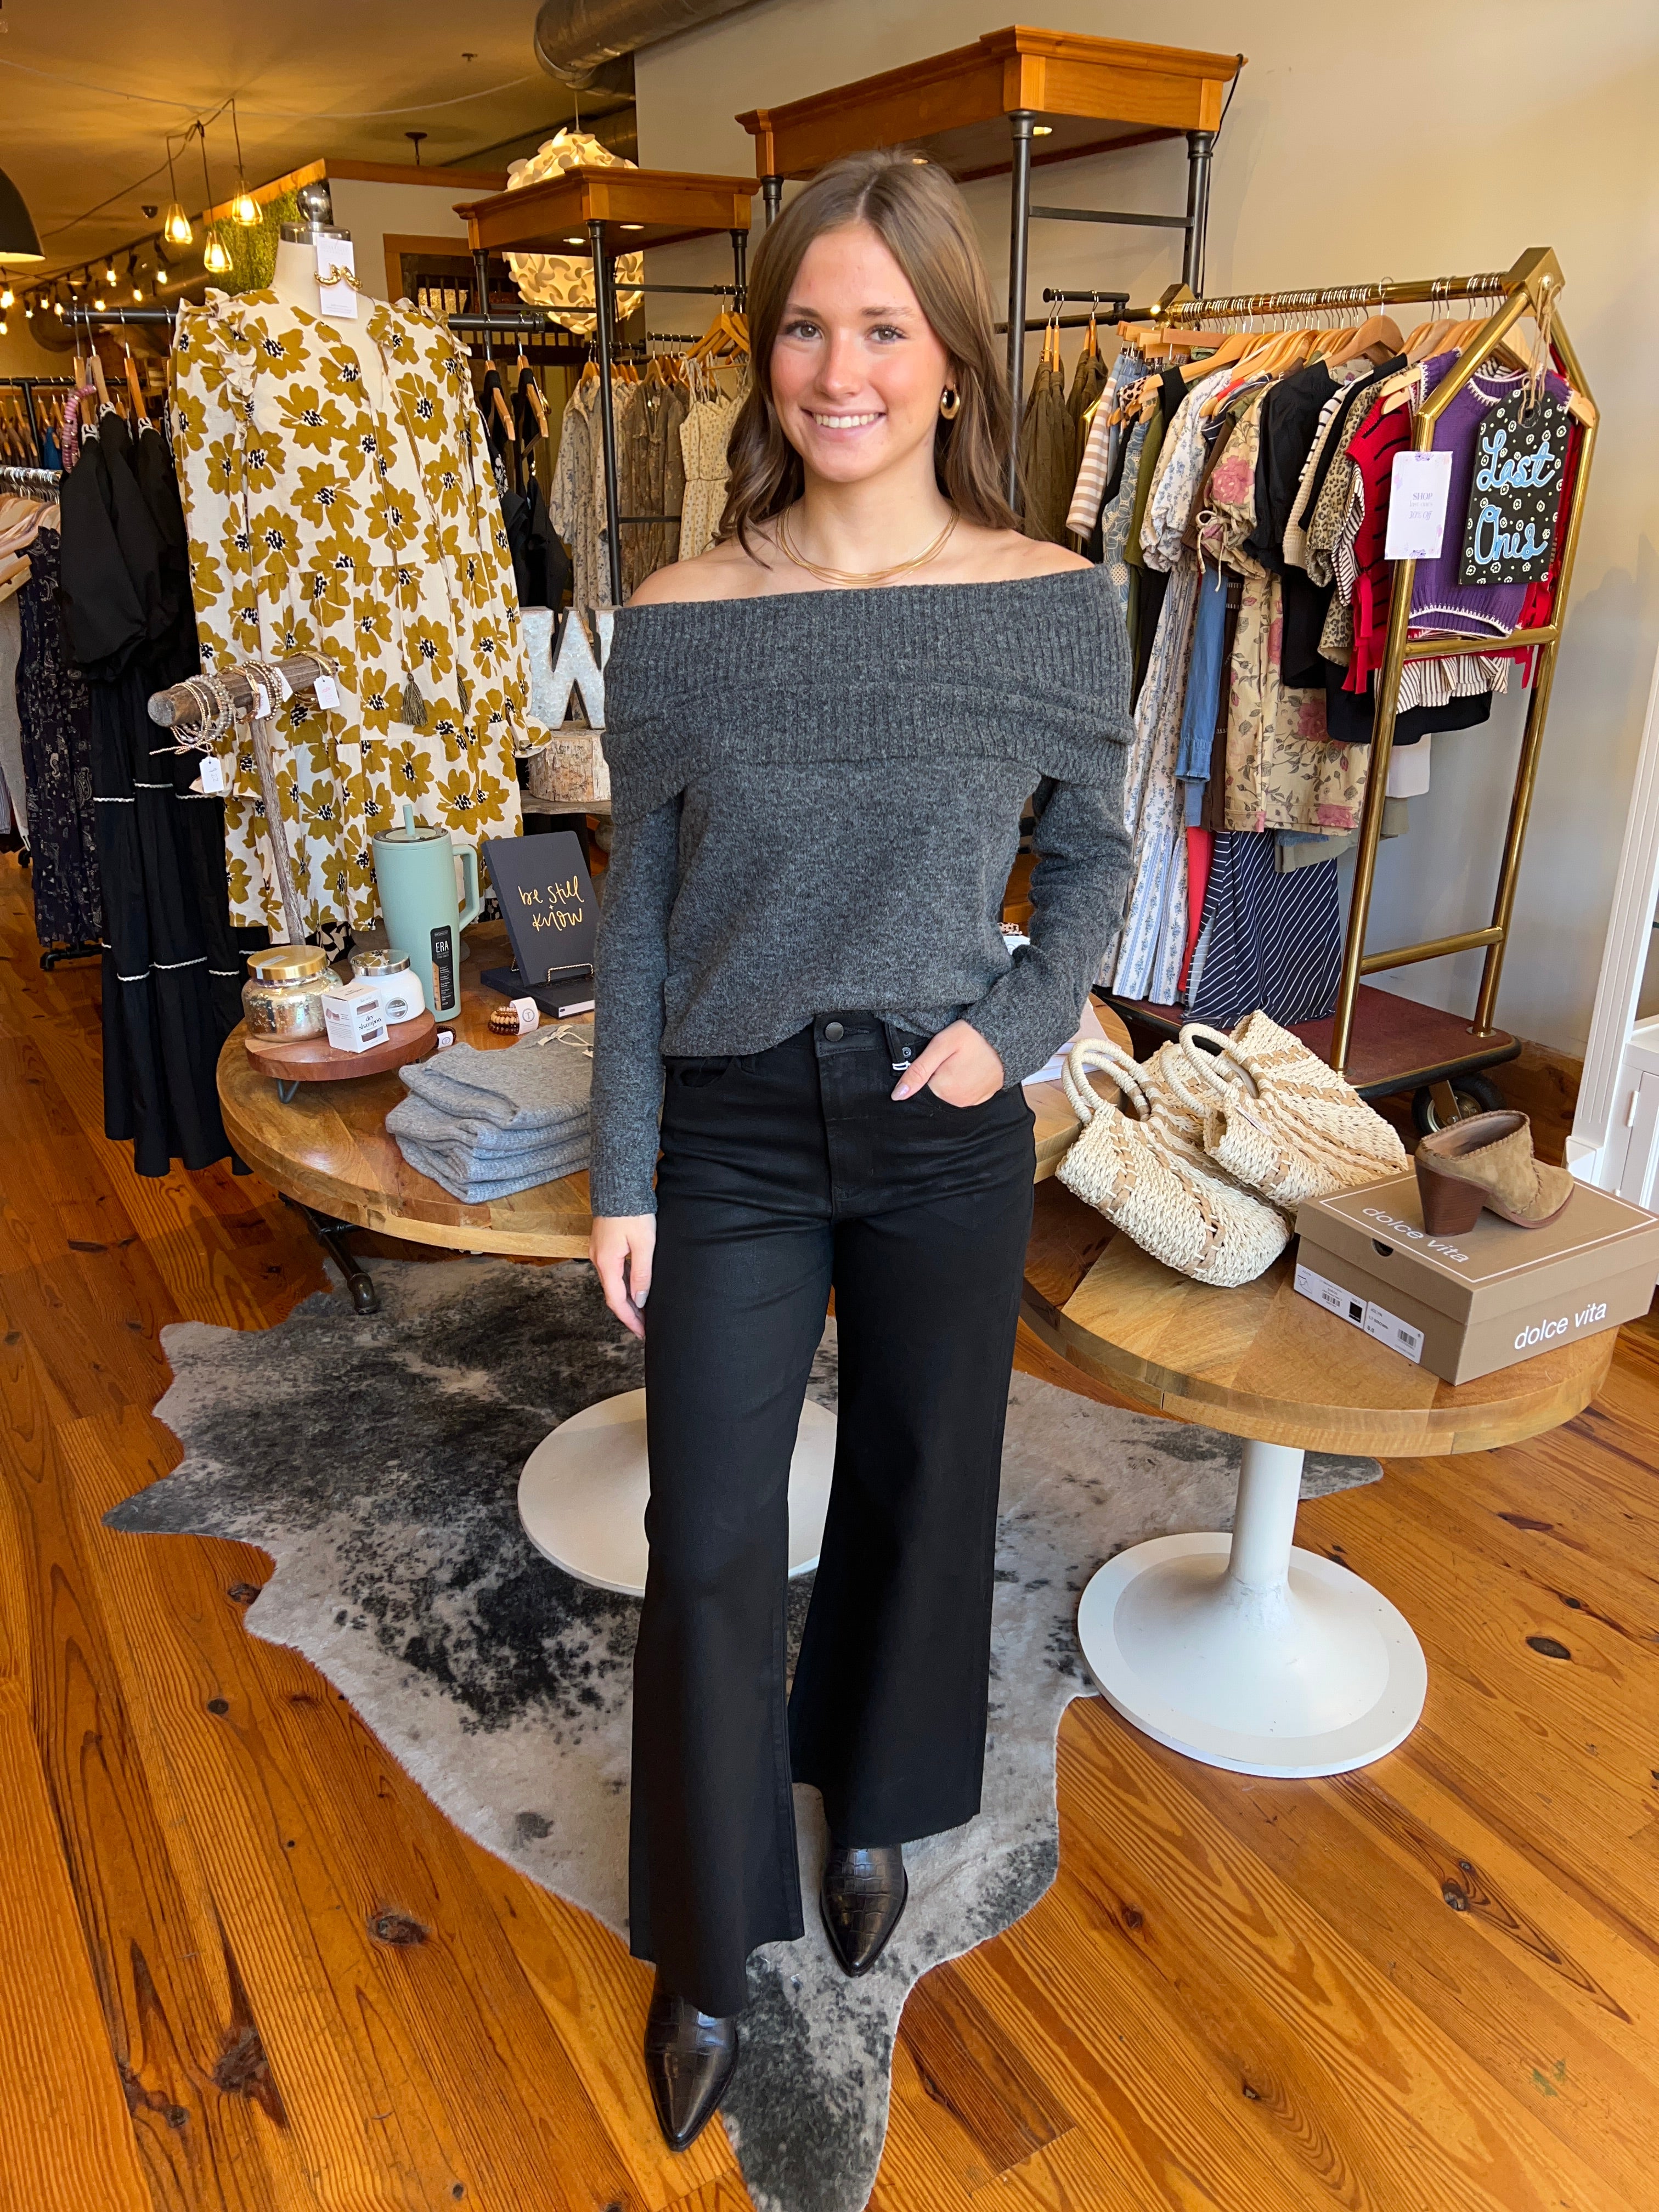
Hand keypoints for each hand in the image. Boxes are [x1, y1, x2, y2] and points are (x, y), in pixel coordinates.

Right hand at [590, 1214, 655, 1339]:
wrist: (619, 1185)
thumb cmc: (633, 1212)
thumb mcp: (644, 1245)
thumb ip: (641, 1274)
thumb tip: (640, 1301)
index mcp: (607, 1263)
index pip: (617, 1301)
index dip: (630, 1320)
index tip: (642, 1333)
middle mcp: (598, 1260)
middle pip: (613, 1295)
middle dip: (629, 1313)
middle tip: (645, 1327)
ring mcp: (599, 1252)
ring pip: (612, 1284)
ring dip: (626, 1299)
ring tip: (643, 1311)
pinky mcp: (603, 1244)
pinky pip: (612, 1272)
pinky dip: (623, 1285)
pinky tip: (635, 1288)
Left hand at [893, 1020, 1004, 1107]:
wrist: (1007, 1035)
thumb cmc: (973, 1036)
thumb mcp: (940, 1046)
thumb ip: (918, 1071)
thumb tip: (897, 1096)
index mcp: (943, 1090)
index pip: (919, 1089)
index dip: (923, 1073)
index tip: (934, 1060)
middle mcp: (957, 1102)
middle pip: (933, 1092)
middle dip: (935, 1077)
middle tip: (948, 1058)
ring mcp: (971, 1101)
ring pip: (948, 1094)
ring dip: (949, 1080)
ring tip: (959, 1061)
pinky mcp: (982, 1098)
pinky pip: (963, 1094)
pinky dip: (962, 1083)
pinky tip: (968, 1068)